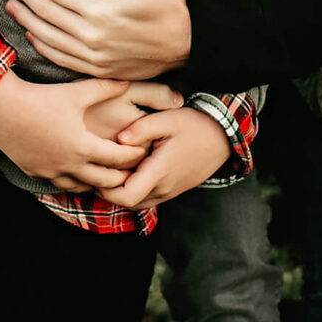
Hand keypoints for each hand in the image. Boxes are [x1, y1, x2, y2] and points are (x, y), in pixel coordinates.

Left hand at [0, 0, 191, 80]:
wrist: (192, 45)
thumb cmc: (173, 5)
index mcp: (102, 12)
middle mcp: (92, 38)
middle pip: (45, 11)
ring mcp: (94, 57)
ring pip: (47, 36)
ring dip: (25, 17)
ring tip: (10, 0)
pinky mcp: (98, 70)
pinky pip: (61, 58)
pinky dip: (41, 44)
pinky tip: (31, 32)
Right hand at [0, 74, 178, 191]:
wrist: (2, 109)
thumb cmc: (41, 98)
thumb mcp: (77, 92)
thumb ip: (105, 88)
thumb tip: (127, 80)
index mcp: (84, 146)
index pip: (120, 159)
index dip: (135, 155)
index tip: (143, 151)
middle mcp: (70, 165)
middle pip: (105, 180)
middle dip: (121, 176)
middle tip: (132, 170)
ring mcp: (51, 172)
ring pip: (83, 187)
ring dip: (97, 182)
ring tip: (108, 174)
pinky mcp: (36, 173)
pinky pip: (61, 184)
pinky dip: (74, 181)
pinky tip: (78, 173)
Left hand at [91, 106, 231, 210]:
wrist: (223, 138)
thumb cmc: (196, 125)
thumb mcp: (168, 118)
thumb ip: (142, 128)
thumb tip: (119, 138)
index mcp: (160, 172)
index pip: (125, 196)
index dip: (105, 188)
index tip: (98, 168)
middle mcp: (163, 188)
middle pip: (126, 203)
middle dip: (108, 190)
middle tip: (98, 168)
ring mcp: (169, 192)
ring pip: (136, 203)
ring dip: (120, 191)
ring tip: (110, 168)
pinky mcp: (172, 191)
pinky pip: (146, 198)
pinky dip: (133, 190)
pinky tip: (128, 171)